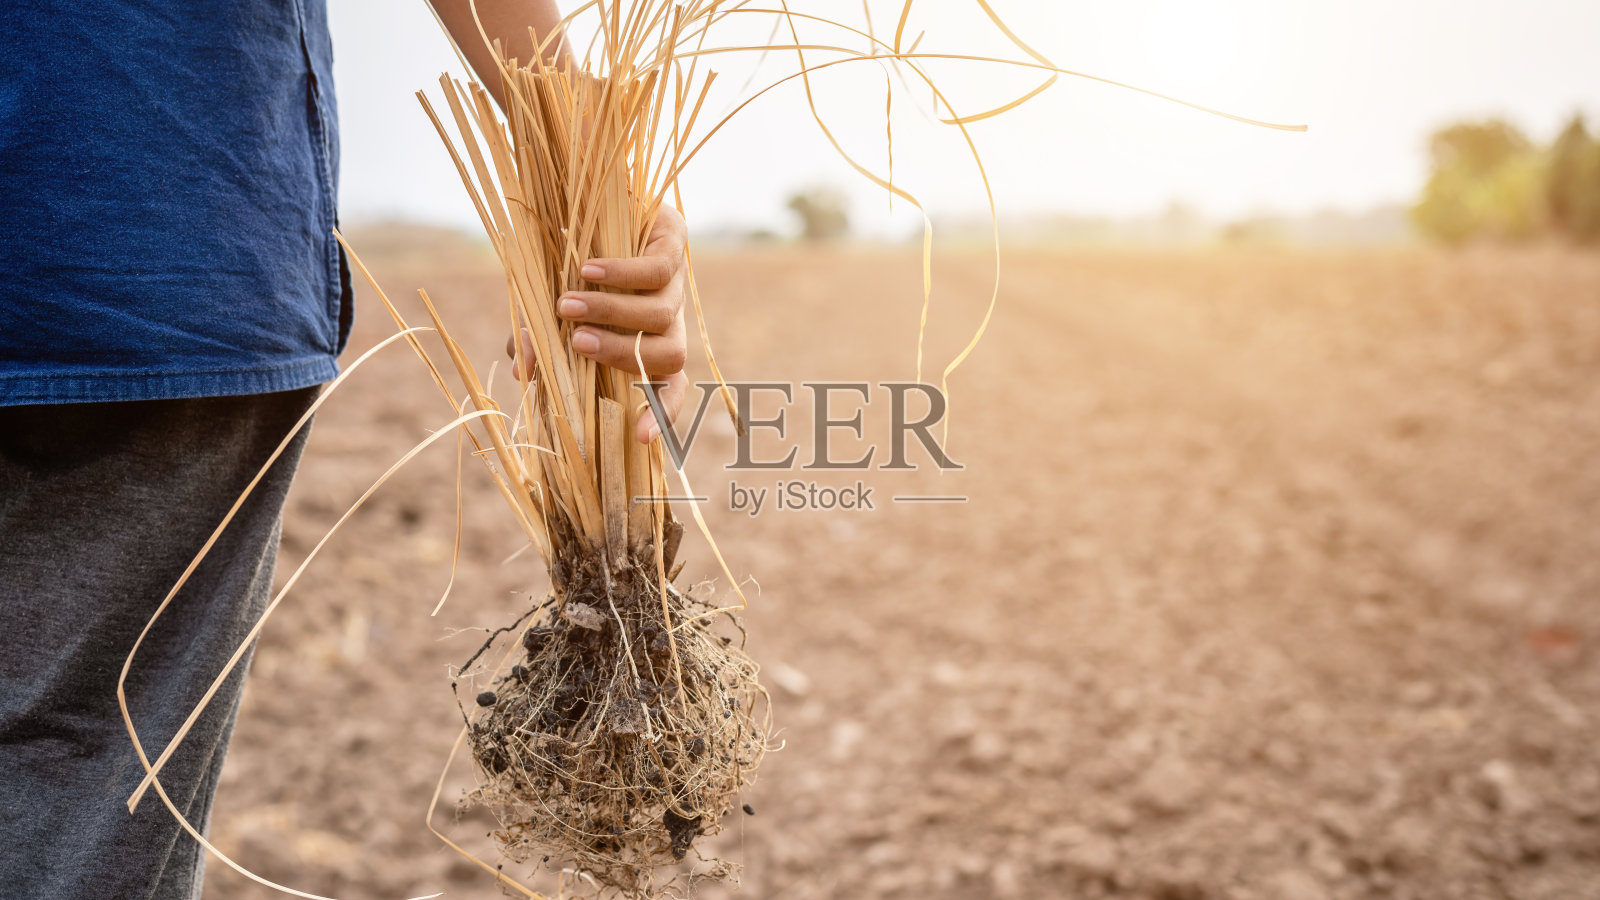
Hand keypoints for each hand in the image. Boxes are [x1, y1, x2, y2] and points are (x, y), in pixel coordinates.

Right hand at [505, 206, 690, 443]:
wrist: (599, 199)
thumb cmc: (570, 270)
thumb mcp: (550, 312)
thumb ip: (539, 343)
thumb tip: (521, 374)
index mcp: (648, 347)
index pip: (670, 389)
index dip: (661, 415)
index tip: (640, 438)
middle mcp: (668, 323)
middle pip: (667, 356)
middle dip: (620, 354)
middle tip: (575, 342)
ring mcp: (675, 286)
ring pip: (658, 315)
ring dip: (610, 312)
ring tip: (566, 304)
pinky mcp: (674, 244)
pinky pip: (656, 269)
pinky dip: (621, 274)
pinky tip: (586, 269)